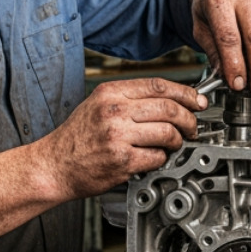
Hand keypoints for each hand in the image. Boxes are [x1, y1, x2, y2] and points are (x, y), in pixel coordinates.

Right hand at [42, 77, 204, 198]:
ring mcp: (118, 136)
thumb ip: (129, 100)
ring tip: (175, 145)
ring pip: (167, 133)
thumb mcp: (97, 105)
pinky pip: (157, 157)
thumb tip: (168, 101)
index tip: (197, 101)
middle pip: (168, 108)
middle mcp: (114, 111)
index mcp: (110, 93)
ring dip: (178, 141)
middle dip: (188, 119)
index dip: (185, 93)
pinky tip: (156, 158)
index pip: (158, 86)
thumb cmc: (76, 138)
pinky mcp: (122, 160)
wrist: (54, 165)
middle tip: (192, 128)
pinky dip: (162, 159)